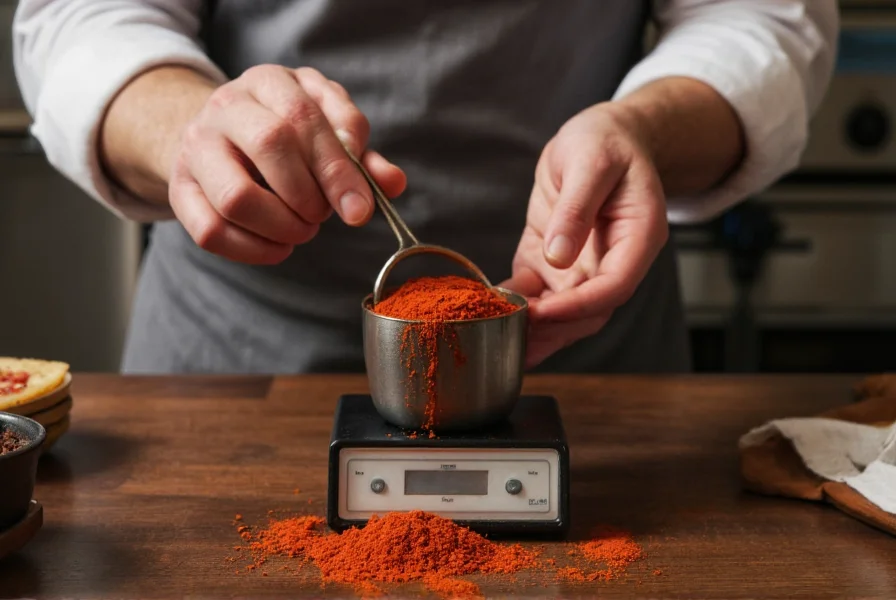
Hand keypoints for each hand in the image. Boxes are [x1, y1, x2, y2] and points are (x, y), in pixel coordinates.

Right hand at [168, 66, 405, 263]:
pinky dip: (255, 251)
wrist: (220, 137)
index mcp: (269, 81)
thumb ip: (361, 157)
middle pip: (269, 146)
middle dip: (309, 196)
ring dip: (282, 226)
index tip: (359, 209)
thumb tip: (392, 183)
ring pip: (236, 197)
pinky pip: (212, 231)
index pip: (305, 119)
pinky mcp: (180, 190)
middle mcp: (225, 106)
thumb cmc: (286, 136)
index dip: (338, 169)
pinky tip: (279, 247)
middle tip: (322, 215)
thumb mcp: (327, 130)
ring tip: (301, 230)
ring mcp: (196, 148)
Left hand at [501, 103, 668, 367]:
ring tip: (497, 340)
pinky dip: (515, 305)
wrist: (600, 136)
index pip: (613, 287)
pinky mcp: (553, 262)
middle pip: (588, 311)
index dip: (578, 306)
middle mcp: (612, 261)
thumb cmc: (606, 142)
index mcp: (637, 238)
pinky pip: (536, 293)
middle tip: (511, 334)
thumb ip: (577, 209)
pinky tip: (488, 315)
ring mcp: (582, 266)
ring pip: (562, 312)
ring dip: (532, 328)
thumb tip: (558, 256)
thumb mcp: (591, 162)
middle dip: (552, 327)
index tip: (542, 312)